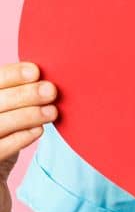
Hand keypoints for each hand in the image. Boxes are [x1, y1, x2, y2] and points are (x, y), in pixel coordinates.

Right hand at [0, 62, 57, 211]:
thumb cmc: (2, 140)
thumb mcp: (6, 113)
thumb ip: (16, 95)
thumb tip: (43, 73)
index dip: (10, 74)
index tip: (36, 71)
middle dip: (23, 94)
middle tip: (51, 91)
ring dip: (26, 115)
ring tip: (52, 112)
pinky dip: (19, 138)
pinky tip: (38, 131)